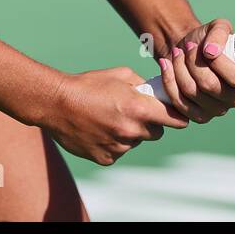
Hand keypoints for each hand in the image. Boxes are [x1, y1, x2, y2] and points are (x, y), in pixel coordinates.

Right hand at [40, 67, 188, 165]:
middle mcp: (132, 132)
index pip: (175, 120)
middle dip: (150, 124)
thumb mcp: (120, 74)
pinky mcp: (106, 158)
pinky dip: (113, 143)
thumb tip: (154, 92)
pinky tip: (99, 129)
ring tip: (109, 118)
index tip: (177, 116)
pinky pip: (119, 151)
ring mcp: (119, 148)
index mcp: (139, 109)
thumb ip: (142, 84)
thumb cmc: (88, 85)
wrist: (56, 103)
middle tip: (134, 112)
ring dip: (130, 133)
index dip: (178, 117)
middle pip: (156, 133)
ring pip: (136, 142)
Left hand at [154, 18, 234, 122]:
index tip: (205, 47)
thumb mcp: (217, 27)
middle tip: (187, 47)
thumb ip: (220, 32)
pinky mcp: (198, 116)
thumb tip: (211, 51)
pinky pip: (179, 102)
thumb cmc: (208, 40)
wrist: (188, 51)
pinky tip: (167, 65)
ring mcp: (217, 111)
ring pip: (192, 92)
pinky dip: (169, 81)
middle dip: (194, 62)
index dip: (219, 62)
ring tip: (177, 53)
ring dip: (180, 68)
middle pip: (210, 85)